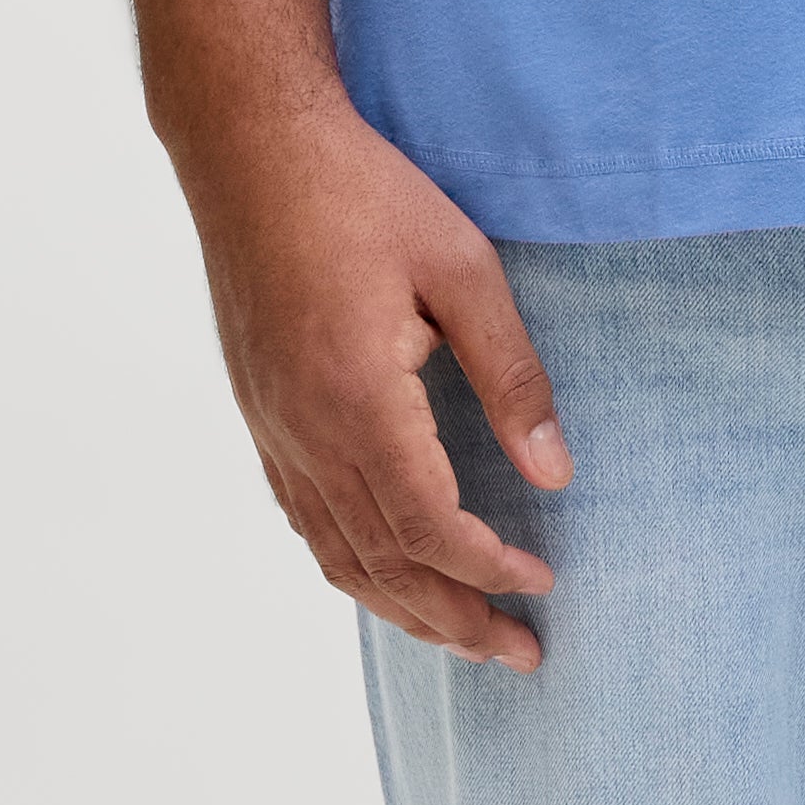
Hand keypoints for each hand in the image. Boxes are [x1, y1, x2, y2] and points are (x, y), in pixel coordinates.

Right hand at [183, 97, 569, 668]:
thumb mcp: (463, 268)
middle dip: (455, 619)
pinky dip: (351, 565)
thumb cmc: (362, 194)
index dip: (489, 570)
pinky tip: (385, 575)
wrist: (249, 148)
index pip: (431, 527)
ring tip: (460, 639)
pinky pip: (304, 518)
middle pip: (384, 564)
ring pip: (336, 555)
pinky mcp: (260, 413)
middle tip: (519, 655)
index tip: (543, 584)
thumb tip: (555, 473)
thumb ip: (512, 375)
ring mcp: (274, 428)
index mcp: (358, 400)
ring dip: (402, 608)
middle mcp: (306, 431)